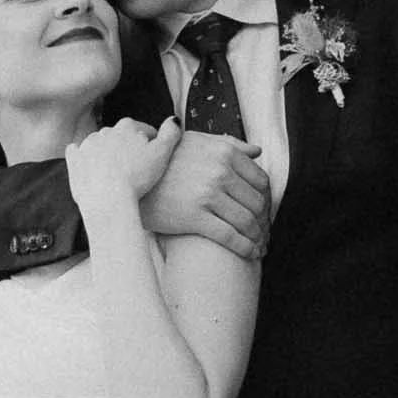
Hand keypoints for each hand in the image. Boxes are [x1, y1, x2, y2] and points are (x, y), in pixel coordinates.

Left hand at [65, 118, 183, 216]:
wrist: (107, 199)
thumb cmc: (137, 178)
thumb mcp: (162, 154)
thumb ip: (171, 133)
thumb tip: (174, 119)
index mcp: (127, 126)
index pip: (144, 131)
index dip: (152, 145)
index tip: (153, 159)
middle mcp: (105, 130)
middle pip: (121, 137)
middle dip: (128, 148)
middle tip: (135, 169)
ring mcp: (87, 144)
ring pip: (100, 144)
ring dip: (107, 153)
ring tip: (115, 173)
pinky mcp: (74, 159)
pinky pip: (77, 152)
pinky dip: (83, 157)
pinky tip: (91, 167)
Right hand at [140, 130, 269, 260]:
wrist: (130, 178)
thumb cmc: (164, 160)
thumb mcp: (197, 143)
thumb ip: (229, 145)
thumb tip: (257, 151)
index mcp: (224, 152)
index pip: (260, 181)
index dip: (267, 200)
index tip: (265, 212)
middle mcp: (219, 171)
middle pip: (257, 202)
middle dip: (264, 222)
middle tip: (264, 233)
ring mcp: (207, 194)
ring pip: (247, 221)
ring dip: (258, 238)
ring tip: (259, 245)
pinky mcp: (195, 216)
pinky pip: (230, 236)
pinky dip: (245, 248)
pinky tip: (250, 253)